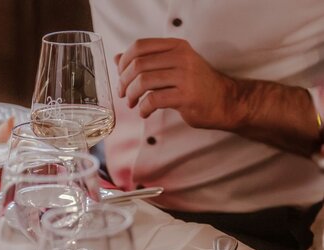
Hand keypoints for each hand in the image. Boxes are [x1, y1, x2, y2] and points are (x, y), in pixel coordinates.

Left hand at [116, 38, 237, 129]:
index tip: (121, 77)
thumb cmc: (195, 85)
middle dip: (124, 82)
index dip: (124, 62)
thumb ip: (146, 62)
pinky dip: (143, 108)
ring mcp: (185, 76)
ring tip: (133, 104)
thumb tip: (117, 58)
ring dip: (132, 95)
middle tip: (123, 94)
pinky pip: (153, 100)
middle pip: (138, 65)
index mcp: (176, 46)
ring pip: (143, 81)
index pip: (139, 46)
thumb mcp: (172, 67)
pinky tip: (145, 112)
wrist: (224, 100)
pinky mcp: (186, 96)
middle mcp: (181, 57)